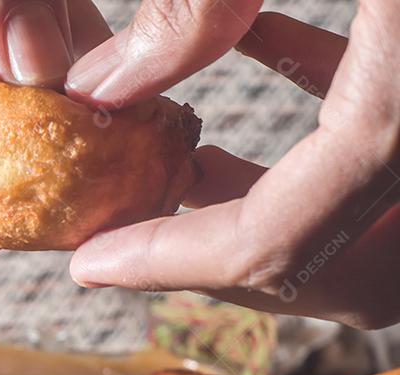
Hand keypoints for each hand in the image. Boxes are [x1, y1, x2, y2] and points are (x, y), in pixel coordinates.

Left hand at [65, 3, 399, 329]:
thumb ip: (197, 4)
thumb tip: (100, 91)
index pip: (285, 236)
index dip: (173, 262)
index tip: (89, 262)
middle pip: (343, 264)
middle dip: (224, 256)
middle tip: (130, 229)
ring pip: (370, 214)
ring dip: (271, 201)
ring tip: (176, 162)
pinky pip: (393, 120)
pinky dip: (323, 109)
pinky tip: (261, 46)